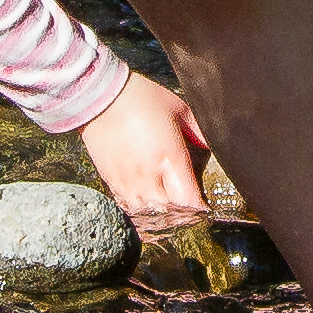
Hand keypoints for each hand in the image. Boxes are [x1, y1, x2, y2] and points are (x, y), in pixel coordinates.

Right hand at [75, 68, 216, 227]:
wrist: (98, 96)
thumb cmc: (141, 98)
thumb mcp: (179, 108)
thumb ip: (198, 131)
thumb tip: (214, 146)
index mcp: (169, 158)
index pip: (189, 201)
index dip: (200, 210)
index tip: (207, 208)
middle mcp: (149, 176)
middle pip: (169, 214)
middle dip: (182, 216)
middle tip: (191, 213)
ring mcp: (128, 182)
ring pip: (147, 215)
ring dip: (160, 216)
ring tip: (170, 214)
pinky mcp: (111, 182)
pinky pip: (128, 207)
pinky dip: (140, 211)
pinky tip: (146, 207)